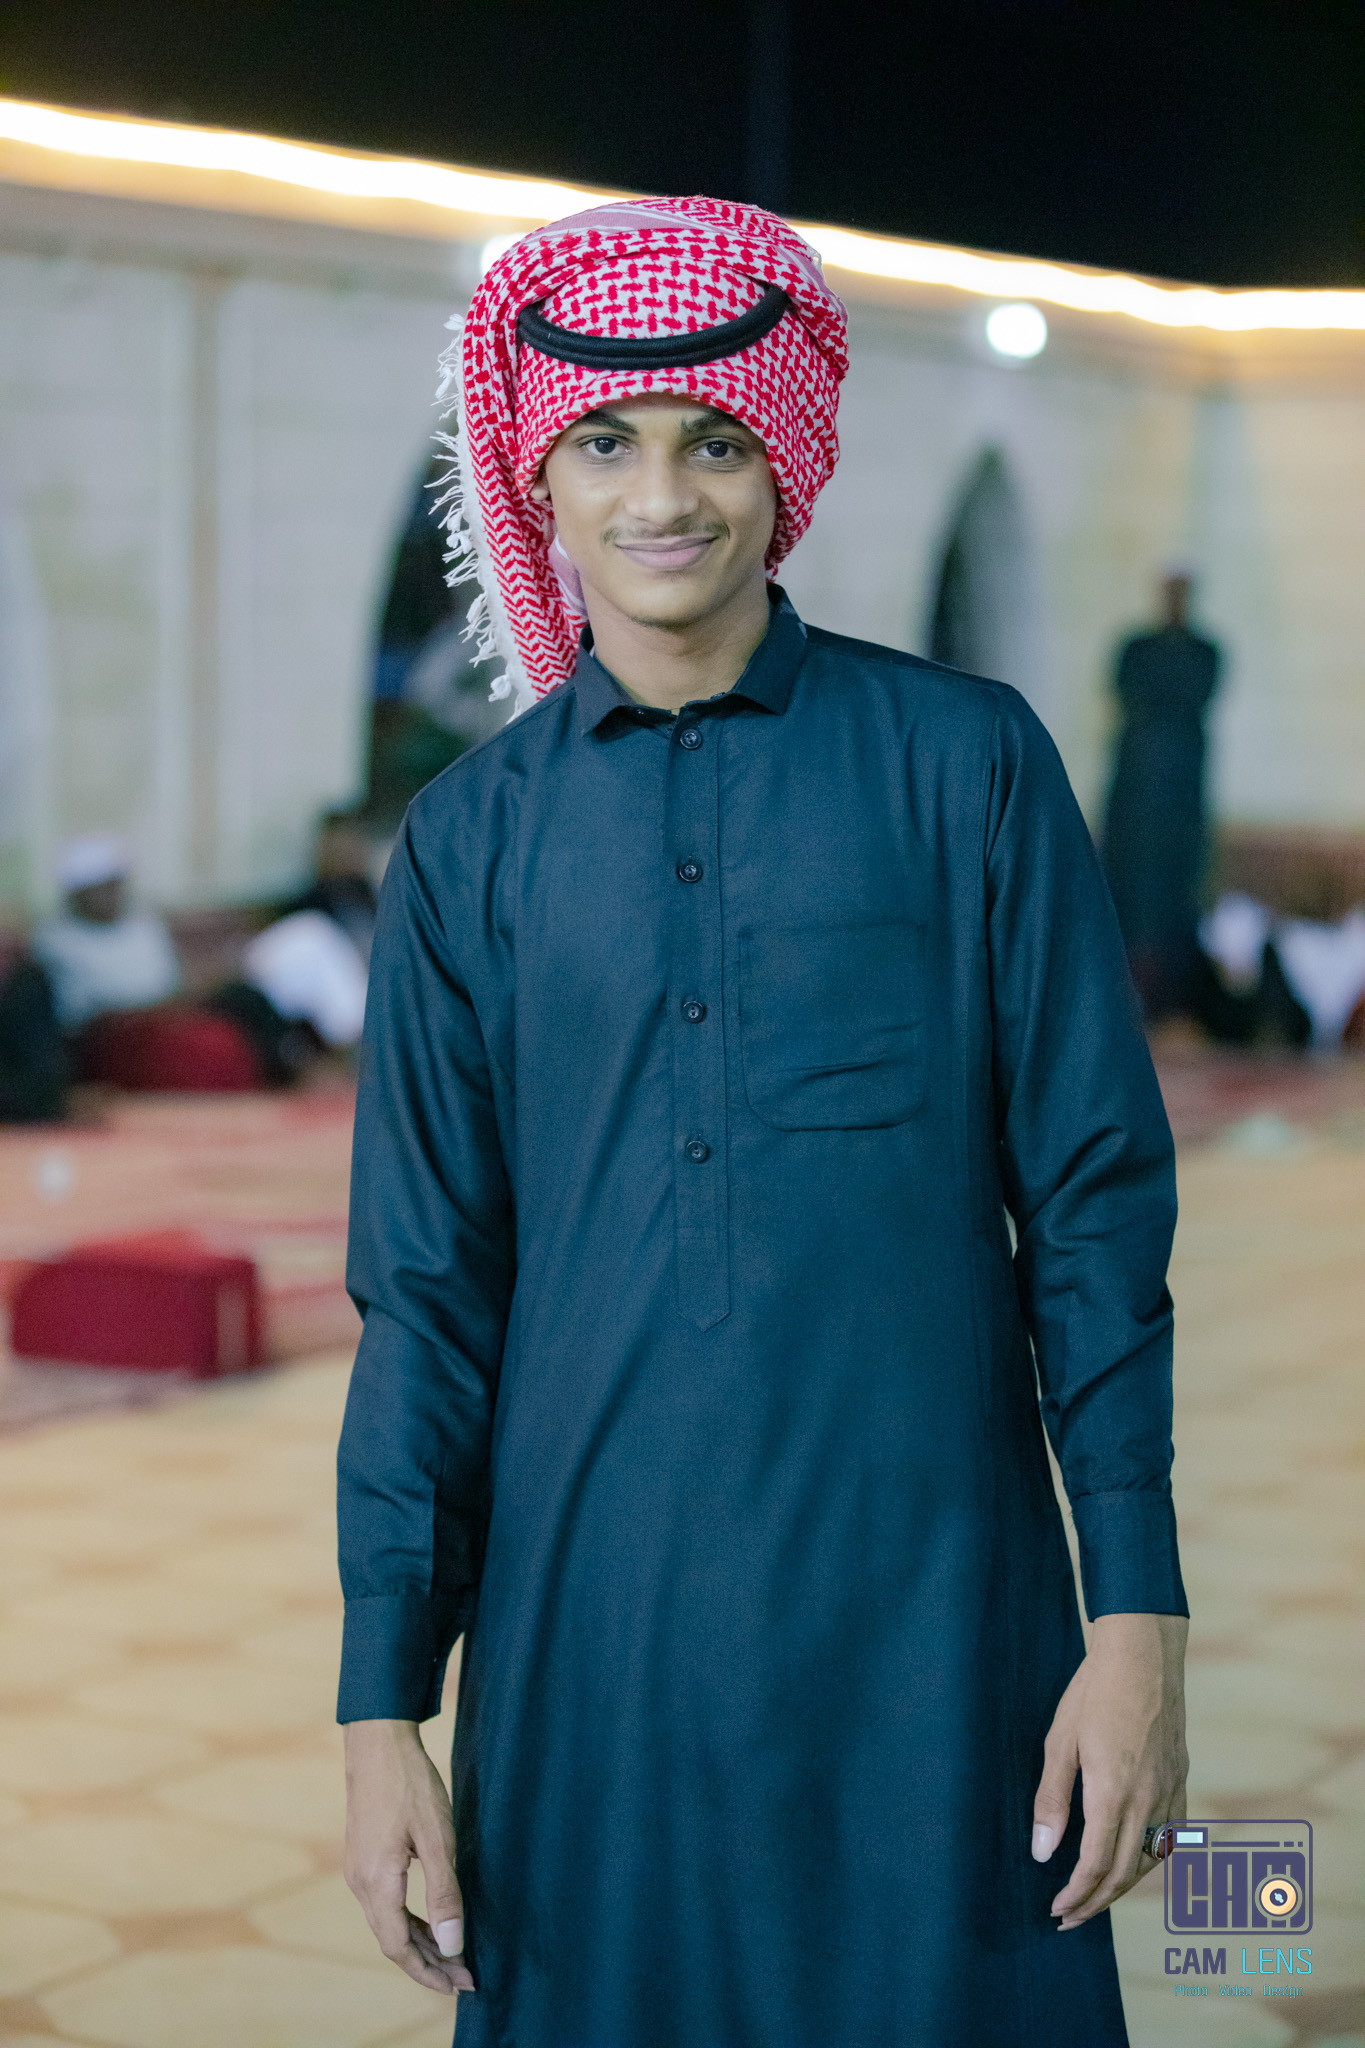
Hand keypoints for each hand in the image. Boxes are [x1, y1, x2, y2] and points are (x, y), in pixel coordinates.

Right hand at [344, 1718, 473, 1993]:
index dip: (428, 1972)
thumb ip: (444, 1893)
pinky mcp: (362, 1857)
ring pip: (388, 1922)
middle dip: (428, 1962)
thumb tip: (452, 1947)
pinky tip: (429, 1919)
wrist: (378, 1742)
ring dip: (419, 1942)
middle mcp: (360, 1883)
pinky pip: (384, 1903)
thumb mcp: (436, 1838)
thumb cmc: (411, 1785)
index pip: (399, 1948)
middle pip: (393, 1940)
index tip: (458, 1984)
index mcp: (377, 1884)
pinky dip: (408, 1919)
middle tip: (463, 1976)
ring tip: (451, 1955)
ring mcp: (358, 1870)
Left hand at [1032, 1612, 1188, 1929]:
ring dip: (1123, 1887)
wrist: (1144, 1657)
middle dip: (1096, 1903)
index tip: (1056, 1909)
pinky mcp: (1180, 1781)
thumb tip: (1042, 1852)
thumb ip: (1052, 1799)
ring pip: (1151, 1860)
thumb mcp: (1060, 1741)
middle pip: (1124, 1873)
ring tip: (1097, 1898)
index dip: (1076, 1894)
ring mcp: (1169, 1792)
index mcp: (1113, 1793)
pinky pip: (1171, 1837)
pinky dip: (1151, 1861)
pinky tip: (1134, 1862)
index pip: (1096, 1865)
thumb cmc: (1094, 1693)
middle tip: (1070, 1918)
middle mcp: (1147, 1800)